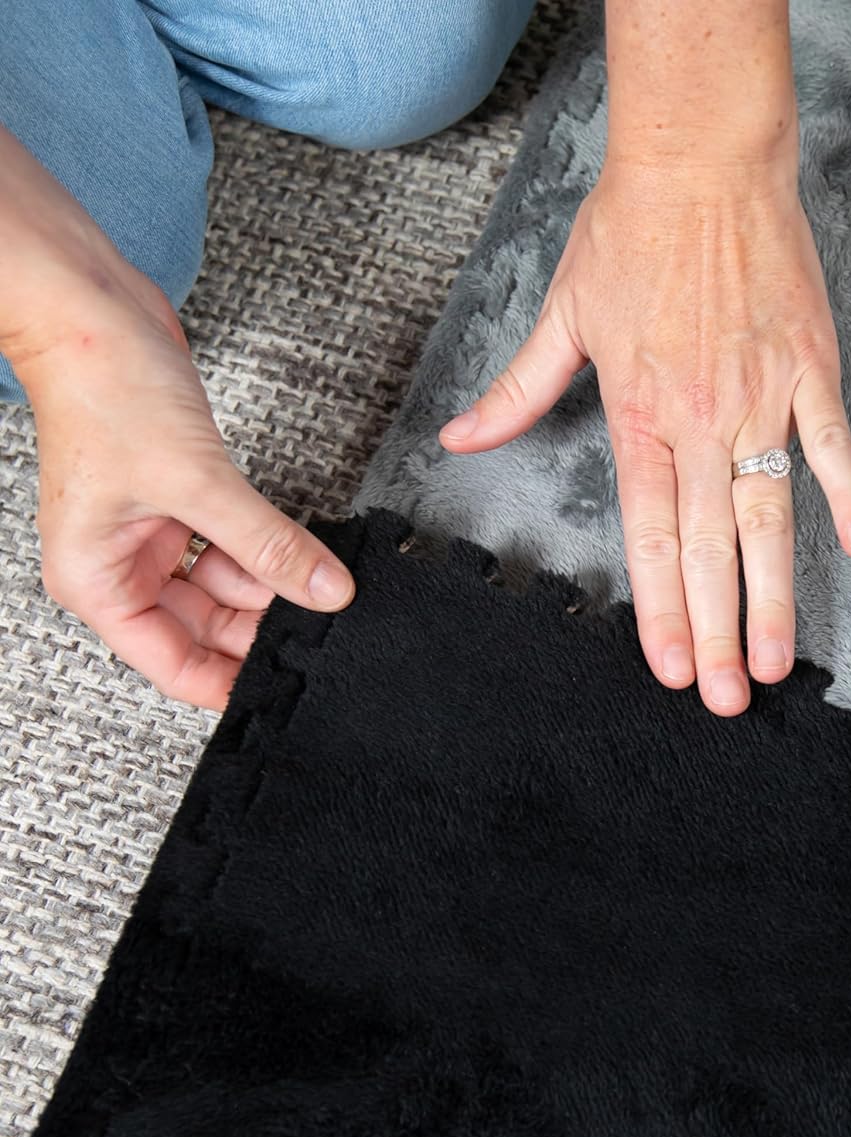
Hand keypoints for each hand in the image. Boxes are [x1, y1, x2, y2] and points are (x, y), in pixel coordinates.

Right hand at [15, 268, 356, 712]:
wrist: (93, 306)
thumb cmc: (103, 385)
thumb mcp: (197, 481)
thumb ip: (266, 545)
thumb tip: (325, 593)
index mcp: (98, 582)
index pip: (174, 664)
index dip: (232, 681)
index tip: (290, 684)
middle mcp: (122, 566)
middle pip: (207, 629)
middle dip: (263, 627)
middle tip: (325, 627)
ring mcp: (154, 535)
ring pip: (229, 588)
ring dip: (274, 585)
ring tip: (324, 584)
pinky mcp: (185, 501)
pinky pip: (237, 546)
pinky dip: (269, 549)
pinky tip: (307, 551)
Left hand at [437, 154, 850, 716]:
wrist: (702, 161)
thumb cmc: (630, 234)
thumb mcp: (562, 315)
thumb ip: (517, 392)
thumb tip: (460, 440)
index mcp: (639, 414)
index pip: (648, 534)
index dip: (660, 609)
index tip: (673, 668)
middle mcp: (700, 419)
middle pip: (708, 546)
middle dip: (720, 630)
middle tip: (731, 697)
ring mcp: (761, 398)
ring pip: (769, 514)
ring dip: (777, 593)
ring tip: (783, 658)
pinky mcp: (811, 369)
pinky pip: (833, 444)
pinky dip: (848, 492)